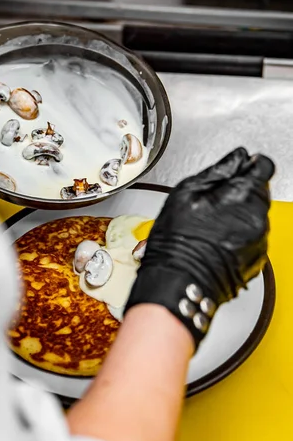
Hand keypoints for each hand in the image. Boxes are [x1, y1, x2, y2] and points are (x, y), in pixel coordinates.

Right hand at [124, 147, 274, 350]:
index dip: (249, 165)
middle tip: (213, 203)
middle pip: (260, 192)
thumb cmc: (176, 241)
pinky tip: (217, 241)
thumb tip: (236, 158)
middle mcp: (257, 218)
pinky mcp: (257, 259)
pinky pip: (252, 237)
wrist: (178, 283)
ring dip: (239, 215)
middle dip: (240, 192)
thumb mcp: (186, 191)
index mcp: (242, 195)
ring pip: (256, 215)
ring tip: (211, 225)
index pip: (264, 166)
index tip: (239, 168)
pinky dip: (239, 236)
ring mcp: (259, 241)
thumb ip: (218, 170)